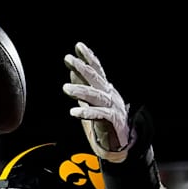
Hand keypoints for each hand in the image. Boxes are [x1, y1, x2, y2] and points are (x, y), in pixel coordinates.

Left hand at [62, 42, 131, 161]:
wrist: (122, 142)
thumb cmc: (105, 120)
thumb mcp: (93, 101)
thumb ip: (84, 87)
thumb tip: (73, 72)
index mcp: (105, 89)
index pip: (97, 70)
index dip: (88, 57)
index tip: (78, 46)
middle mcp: (109, 95)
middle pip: (95, 79)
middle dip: (81, 67)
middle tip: (68, 59)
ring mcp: (112, 107)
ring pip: (95, 96)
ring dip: (80, 91)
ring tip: (65, 89)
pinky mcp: (112, 121)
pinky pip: (99, 116)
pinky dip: (86, 113)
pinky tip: (73, 112)